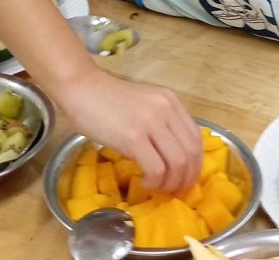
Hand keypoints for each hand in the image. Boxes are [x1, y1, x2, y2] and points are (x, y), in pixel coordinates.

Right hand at [54, 67, 202, 192]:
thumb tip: (171, 158)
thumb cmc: (107, 99)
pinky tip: (144, 181)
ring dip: (170, 183)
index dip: (194, 165)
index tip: (183, 178)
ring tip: (156, 187)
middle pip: (190, 153)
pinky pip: (156, 169)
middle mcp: (166, 109)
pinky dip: (154, 182)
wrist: (82, 87)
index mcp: (170, 101)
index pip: (196, 138)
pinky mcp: (133, 137)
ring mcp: (151, 122)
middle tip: (172, 190)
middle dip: (185, 179)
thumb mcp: (144, 106)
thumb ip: (160, 124)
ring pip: (177, 163)